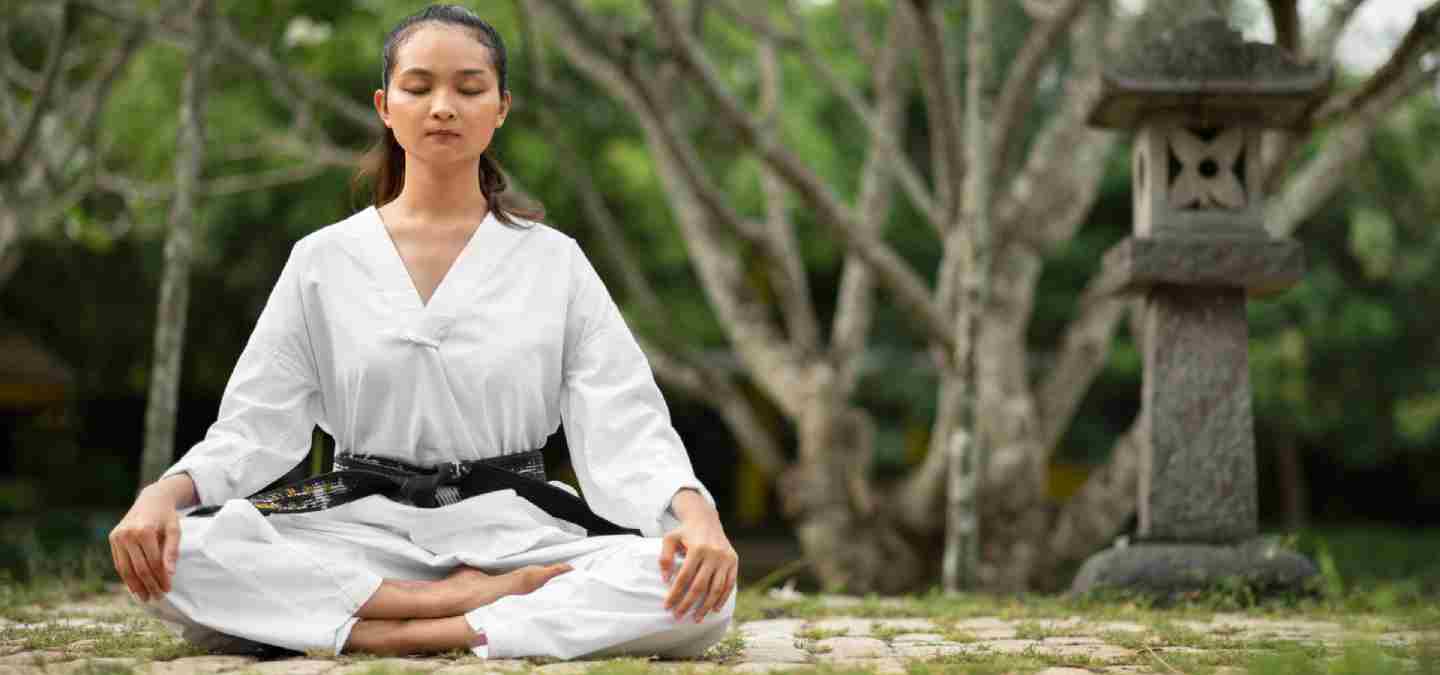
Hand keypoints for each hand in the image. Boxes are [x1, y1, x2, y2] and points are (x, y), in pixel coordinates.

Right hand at [109, 489, 181, 602]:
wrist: (151, 500)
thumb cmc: (166, 517)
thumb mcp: (175, 530)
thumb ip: (172, 551)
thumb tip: (169, 574)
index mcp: (144, 530)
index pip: (154, 562)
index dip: (161, 578)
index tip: (168, 589)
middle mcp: (127, 534)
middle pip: (139, 568)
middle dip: (149, 585)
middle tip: (157, 597)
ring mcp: (117, 536)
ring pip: (126, 568)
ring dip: (135, 586)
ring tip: (145, 597)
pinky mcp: (112, 538)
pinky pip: (119, 563)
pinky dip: (126, 577)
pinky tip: (134, 587)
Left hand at [659, 505, 737, 622]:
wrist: (706, 519)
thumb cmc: (684, 532)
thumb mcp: (670, 538)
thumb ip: (665, 557)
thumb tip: (665, 579)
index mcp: (697, 548)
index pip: (685, 577)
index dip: (675, 594)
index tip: (667, 607)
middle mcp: (714, 554)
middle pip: (700, 586)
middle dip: (688, 604)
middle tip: (678, 616)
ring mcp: (725, 558)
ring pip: (716, 588)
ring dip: (706, 606)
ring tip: (696, 619)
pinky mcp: (734, 561)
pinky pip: (729, 584)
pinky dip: (722, 599)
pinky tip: (713, 609)